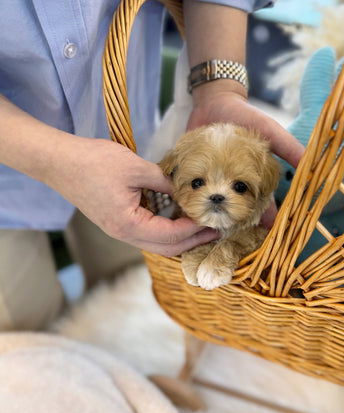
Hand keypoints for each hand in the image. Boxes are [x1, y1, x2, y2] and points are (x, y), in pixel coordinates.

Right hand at [48, 137, 218, 256]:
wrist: (60, 162)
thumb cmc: (93, 163)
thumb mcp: (136, 168)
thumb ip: (164, 182)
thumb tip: (185, 191)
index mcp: (129, 225)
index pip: (171, 236)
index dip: (194, 230)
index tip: (212, 221)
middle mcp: (123, 234)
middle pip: (166, 249)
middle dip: (192, 242)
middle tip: (214, 232)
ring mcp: (118, 231)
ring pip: (156, 244)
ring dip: (179, 239)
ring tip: (200, 227)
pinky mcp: (116, 223)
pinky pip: (146, 235)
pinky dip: (165, 231)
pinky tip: (177, 219)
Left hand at [187, 82, 305, 225]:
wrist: (214, 101)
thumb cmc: (246, 116)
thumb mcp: (270, 130)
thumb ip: (288, 147)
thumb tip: (310, 163)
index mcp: (253, 177)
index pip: (262, 202)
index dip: (266, 215)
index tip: (267, 229)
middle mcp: (233, 182)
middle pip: (236, 207)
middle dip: (235, 219)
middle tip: (231, 230)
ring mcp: (212, 179)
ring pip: (213, 202)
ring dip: (211, 213)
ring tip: (208, 226)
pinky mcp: (193, 173)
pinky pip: (193, 188)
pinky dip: (189, 197)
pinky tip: (185, 211)